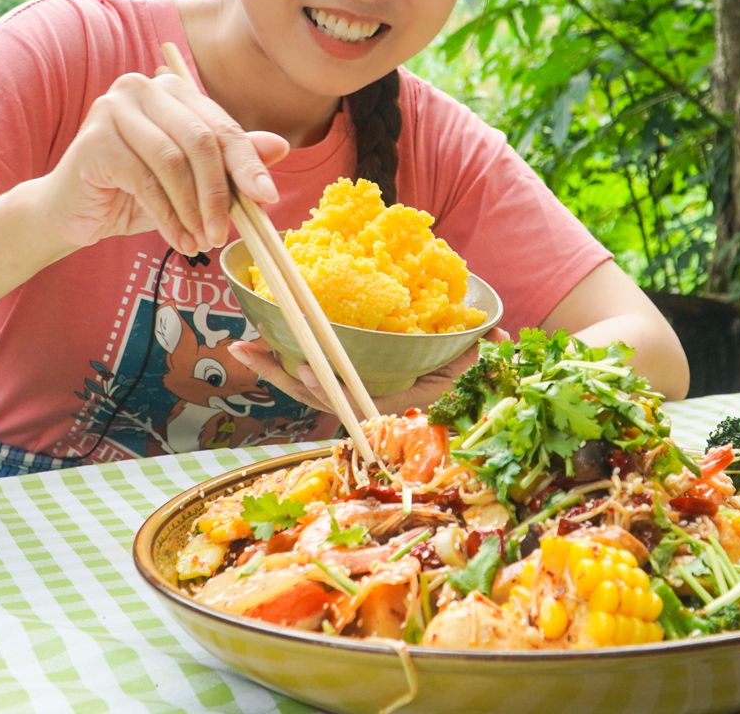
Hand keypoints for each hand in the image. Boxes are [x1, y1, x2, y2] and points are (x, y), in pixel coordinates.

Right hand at [34, 69, 287, 255]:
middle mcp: (142, 88)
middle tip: (225, 232)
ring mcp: (114, 109)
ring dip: (193, 209)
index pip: (221, 126)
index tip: (268, 199)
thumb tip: (281, 147)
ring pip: (174, 163)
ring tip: (200, 241)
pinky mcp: (95, 139)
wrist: (73, 212)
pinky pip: (146, 182)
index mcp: (172, 89)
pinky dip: (167, 216)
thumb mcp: (192, 180)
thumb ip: (230, 161)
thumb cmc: (136, 192)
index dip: (247, 165)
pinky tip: (178, 239)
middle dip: (219, 193)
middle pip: (201, 140)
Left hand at [228, 327, 508, 417]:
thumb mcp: (471, 370)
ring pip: (304, 387)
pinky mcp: (342, 383)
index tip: (304, 369)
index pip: (350, 400)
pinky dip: (284, 363)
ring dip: (273, 368)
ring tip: (243, 346)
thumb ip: (478, 354)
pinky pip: (309, 376)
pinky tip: (261, 343)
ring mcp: (350, 395)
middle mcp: (364, 405)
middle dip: (279, 373)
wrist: (461, 396)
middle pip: (313, 393)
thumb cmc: (463, 383)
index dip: (324, 388)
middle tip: (247, 349)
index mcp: (388, 405)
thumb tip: (496, 335)